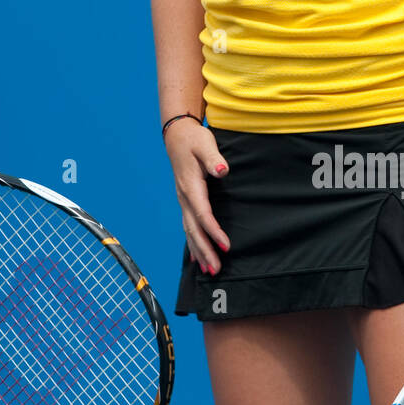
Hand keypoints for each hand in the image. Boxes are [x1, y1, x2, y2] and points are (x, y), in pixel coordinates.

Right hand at [164, 121, 231, 274]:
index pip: (203, 213)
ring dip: (199, 250)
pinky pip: (188, 226)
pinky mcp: (185, 200)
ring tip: (209, 270)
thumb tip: (222, 170)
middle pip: (194, 228)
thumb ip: (214, 158)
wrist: (177, 134)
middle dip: (205, 250)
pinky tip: (196, 257)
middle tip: (216, 269)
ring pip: (189, 230)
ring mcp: (183, 200)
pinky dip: (192, 243)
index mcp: (190, 186)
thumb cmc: (193, 139)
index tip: (226, 246)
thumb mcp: (205, 144)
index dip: (214, 231)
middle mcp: (184, 197)